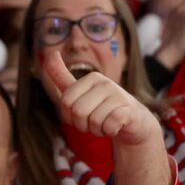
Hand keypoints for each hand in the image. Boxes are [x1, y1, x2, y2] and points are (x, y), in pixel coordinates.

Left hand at [43, 50, 160, 144]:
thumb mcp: (80, 92)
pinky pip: (109, 125)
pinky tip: (116, 127)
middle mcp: (106, 83)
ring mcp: (119, 96)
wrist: (135, 122)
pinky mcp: (130, 110)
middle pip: (78, 112)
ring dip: (98, 130)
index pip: (65, 103)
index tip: (83, 116)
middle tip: (95, 123)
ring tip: (107, 124)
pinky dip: (110, 132)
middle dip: (84, 125)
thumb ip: (62, 76)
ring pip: (94, 121)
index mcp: (92, 78)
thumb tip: (49, 53)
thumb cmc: (104, 108)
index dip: (70, 117)